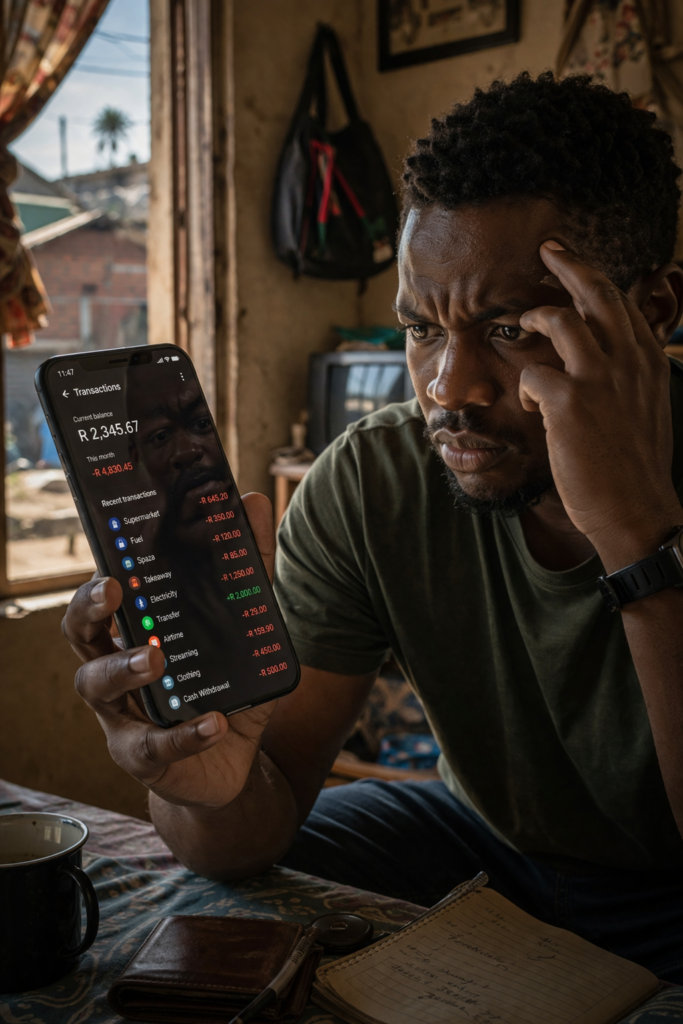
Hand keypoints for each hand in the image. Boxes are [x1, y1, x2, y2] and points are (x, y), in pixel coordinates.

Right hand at [63, 493, 276, 808]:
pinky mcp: (143, 756)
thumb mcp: (242, 626)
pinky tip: (213, 723)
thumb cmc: (221, 685)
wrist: (229, 762)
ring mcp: (122, 714)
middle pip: (79, 633)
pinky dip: (184, 734)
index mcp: (131, 632)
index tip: (113, 560)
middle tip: (115, 591)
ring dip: (123, 667)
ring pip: (97, 687)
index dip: (97, 579)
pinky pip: (154, 746)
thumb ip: (248, 569)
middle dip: (89, 609)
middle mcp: (114, 668)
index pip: (99, 599)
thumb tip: (250, 501)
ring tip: (156, 657)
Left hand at [518, 243, 682, 564]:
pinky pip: (532, 373)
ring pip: (560, 319)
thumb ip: (629, 378)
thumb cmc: (634, 467)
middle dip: (569, 263)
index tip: (572, 261)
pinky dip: (525, 387)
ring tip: (521, 326)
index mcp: (648, 361)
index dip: (594, 278)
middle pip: (597, 292)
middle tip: (547, 250)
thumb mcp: (645, 409)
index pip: (621, 303)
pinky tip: (529, 405)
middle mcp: (628, 360)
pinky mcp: (568, 403)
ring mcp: (599, 379)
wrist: (636, 511)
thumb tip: (611, 362)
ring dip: (535, 318)